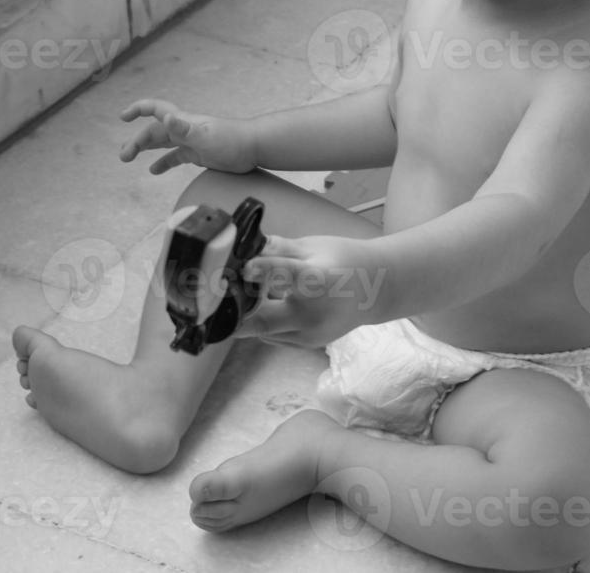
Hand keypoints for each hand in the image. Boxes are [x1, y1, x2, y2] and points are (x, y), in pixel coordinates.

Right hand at [119, 98, 255, 174]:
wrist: (256, 147)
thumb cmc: (233, 141)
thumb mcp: (206, 137)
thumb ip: (186, 129)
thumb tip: (166, 119)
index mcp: (184, 121)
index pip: (156, 110)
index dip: (138, 109)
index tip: (123, 117)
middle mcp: (185, 129)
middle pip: (155, 131)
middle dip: (137, 141)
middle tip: (123, 156)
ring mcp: (192, 141)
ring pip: (163, 143)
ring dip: (145, 148)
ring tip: (128, 158)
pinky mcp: (199, 154)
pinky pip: (176, 157)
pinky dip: (164, 162)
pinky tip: (154, 170)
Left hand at [236, 235, 387, 347]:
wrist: (376, 289)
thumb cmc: (345, 260)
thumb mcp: (313, 246)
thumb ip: (279, 248)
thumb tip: (248, 244)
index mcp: (320, 280)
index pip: (290, 275)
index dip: (265, 271)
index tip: (244, 267)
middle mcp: (314, 314)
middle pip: (264, 320)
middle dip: (234, 312)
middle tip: (212, 299)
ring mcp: (310, 334)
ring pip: (264, 330)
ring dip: (248, 316)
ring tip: (238, 296)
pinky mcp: (307, 344)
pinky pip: (274, 335)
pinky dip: (264, 322)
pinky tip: (265, 305)